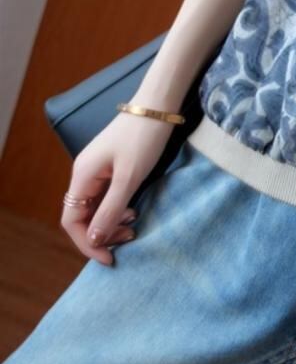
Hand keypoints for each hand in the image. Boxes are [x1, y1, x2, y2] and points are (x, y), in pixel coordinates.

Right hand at [61, 107, 173, 265]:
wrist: (157, 106)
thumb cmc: (143, 139)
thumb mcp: (129, 178)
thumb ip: (110, 210)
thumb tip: (93, 239)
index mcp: (82, 176)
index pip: (71, 220)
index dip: (86, 243)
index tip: (110, 257)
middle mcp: (84, 175)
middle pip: (82, 216)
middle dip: (101, 234)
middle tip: (128, 239)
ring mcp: (97, 171)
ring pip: (95, 208)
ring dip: (110, 223)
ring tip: (133, 227)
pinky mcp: (110, 168)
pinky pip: (106, 198)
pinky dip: (117, 210)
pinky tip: (133, 212)